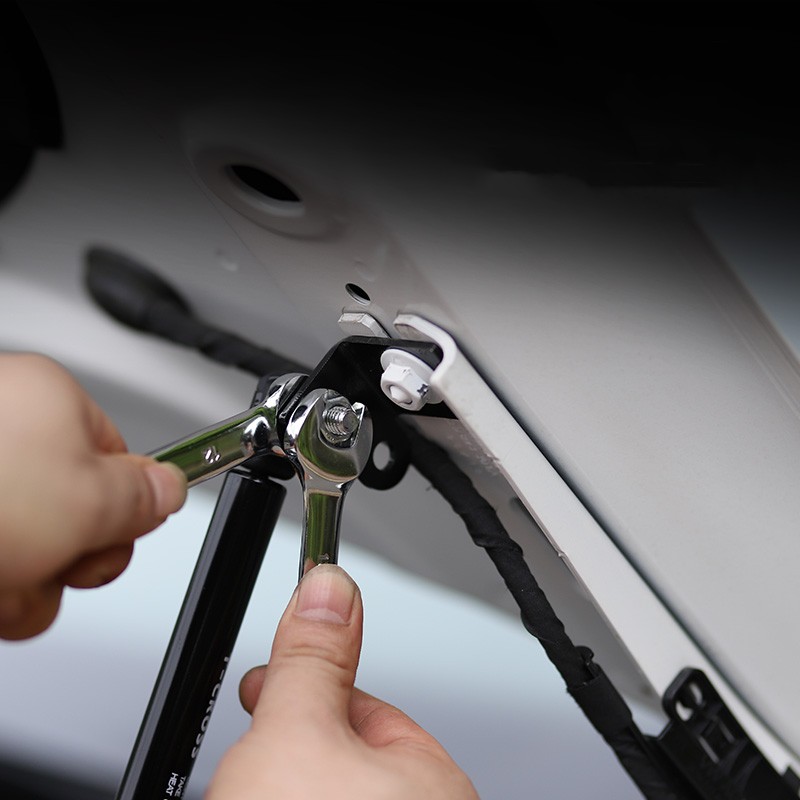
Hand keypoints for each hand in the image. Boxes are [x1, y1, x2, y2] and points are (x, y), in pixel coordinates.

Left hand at [0, 352, 185, 638]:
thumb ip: (146, 496)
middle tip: (55, 560)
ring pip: (34, 547)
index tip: (115, 535)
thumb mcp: (90, 500)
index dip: (124, 511)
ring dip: (30, 584)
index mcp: (50, 401)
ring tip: (5, 578)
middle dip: (72, 556)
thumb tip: (171, 487)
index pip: (121, 461)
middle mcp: (6, 429)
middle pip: (77, 509)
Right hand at [208, 565, 479, 798]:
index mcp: (432, 782)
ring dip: (275, 788)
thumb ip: (311, 661)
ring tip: (247, 794)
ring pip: (314, 791)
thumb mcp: (297, 738)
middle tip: (248, 771)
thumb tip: (329, 589)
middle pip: (332, 757)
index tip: (265, 688)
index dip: (306, 692)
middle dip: (284, 754)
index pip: (365, 706)